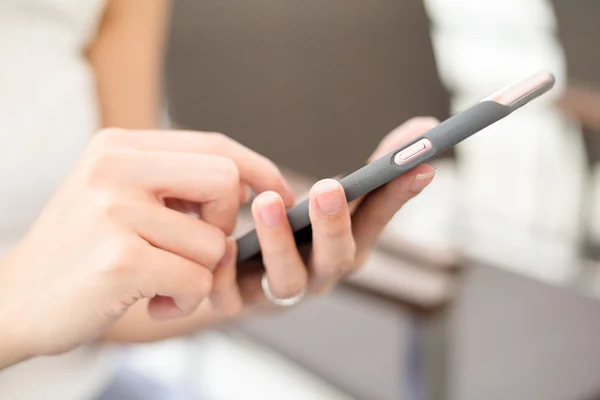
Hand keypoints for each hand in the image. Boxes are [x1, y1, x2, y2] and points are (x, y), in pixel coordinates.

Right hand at [0, 129, 292, 366]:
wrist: (14, 301)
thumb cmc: (81, 250)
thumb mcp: (117, 195)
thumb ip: (174, 181)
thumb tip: (246, 181)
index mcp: (119, 146)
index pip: (215, 145)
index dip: (258, 169)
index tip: (280, 193)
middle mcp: (115, 168)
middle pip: (225, 181)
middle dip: (225, 223)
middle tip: (197, 247)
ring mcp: (115, 212)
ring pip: (215, 243)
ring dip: (199, 274)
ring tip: (162, 284)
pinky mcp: (120, 261)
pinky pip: (197, 282)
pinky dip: (186, 301)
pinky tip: (155, 303)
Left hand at [208, 117, 438, 313]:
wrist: (246, 282)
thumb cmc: (302, 236)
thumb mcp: (337, 200)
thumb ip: (375, 167)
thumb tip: (424, 125)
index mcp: (347, 247)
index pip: (378, 220)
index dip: (397, 195)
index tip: (419, 165)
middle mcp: (320, 273)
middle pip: (337, 257)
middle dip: (335, 224)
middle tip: (328, 188)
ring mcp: (280, 291)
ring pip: (287, 278)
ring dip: (279, 243)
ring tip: (268, 202)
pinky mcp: (239, 302)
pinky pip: (230, 297)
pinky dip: (226, 274)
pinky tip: (225, 245)